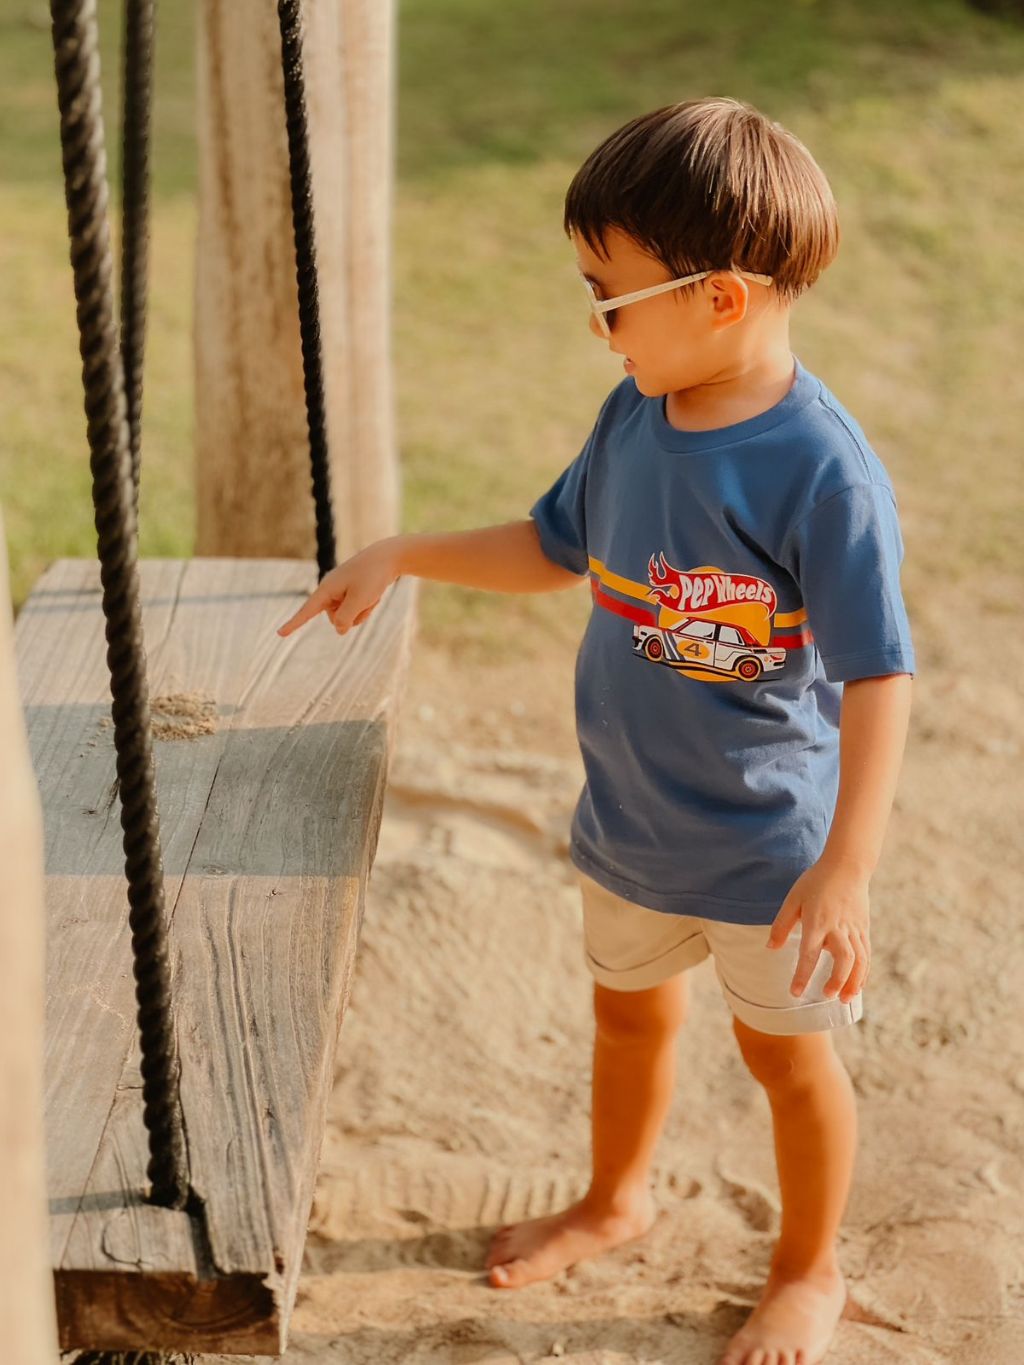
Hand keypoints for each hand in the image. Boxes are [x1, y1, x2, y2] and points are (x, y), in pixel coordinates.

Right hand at [276, 539, 399, 637]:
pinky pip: (356, 609)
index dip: (293, 624)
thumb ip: (346, 618)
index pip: (307, 611)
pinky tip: (374, 594)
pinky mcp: (351, 592)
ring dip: (362, 611)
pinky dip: (366, 606)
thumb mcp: (359, 600)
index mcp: (327, 589)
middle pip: (336, 618)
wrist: (388, 557)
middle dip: (353, 616)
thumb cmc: (372, 577)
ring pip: (348, 616)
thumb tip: (338, 630)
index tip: (279, 633)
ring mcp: (341, 591)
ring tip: (371, 594)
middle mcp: (330, 590)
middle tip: (367, 597)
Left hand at [766, 855, 870, 1003]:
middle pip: (842, 959)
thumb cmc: (816, 882)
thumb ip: (781, 925)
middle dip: (836, 980)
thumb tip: (770, 948)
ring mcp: (854, 929)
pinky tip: (857, 986)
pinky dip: (863, 973)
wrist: (847, 866)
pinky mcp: (864, 929)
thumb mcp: (793, 899)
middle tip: (826, 996)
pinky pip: (866, 955)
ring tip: (845, 999)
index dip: (802, 975)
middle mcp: (838, 928)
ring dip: (853, 981)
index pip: (809, 953)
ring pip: (859, 960)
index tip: (795, 992)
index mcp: (817, 921)